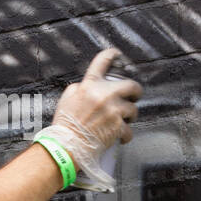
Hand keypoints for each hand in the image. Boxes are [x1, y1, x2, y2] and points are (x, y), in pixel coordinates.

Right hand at [37, 48, 142, 190]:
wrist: (67, 146)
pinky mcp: (118, 127)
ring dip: (129, 116)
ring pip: (133, 109)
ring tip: (120, 122)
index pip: (102, 62)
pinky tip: (119, 136)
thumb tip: (88, 86)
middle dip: (135, 92)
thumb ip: (79, 88)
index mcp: (89, 86)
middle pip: (131, 86)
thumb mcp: (67, 99)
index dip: (112, 54)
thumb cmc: (65, 125)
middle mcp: (104, 95)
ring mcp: (113, 111)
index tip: (117, 54)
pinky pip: (129, 130)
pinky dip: (125, 134)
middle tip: (132, 97)